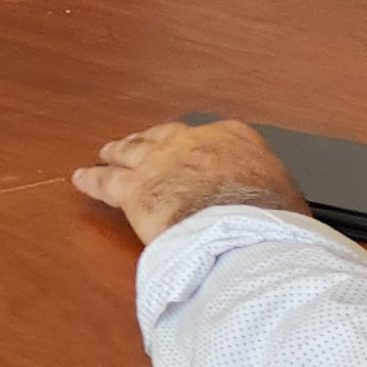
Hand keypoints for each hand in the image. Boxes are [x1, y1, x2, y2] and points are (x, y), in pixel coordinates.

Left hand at [73, 119, 304, 243]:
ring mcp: (160, 161)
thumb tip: (275, 211)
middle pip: (164, 136)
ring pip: (131, 151)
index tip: (193, 151)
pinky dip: (92, 180)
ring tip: (107, 152)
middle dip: (151, 140)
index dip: (198, 147)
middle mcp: (193, 142)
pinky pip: (105, 181)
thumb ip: (269, 194)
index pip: (214, 137)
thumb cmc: (272, 219)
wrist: (244, 229)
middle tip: (140, 142)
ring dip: (118, 152)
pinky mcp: (134, 188)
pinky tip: (81, 179)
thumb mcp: (285, 198)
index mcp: (235, 139)